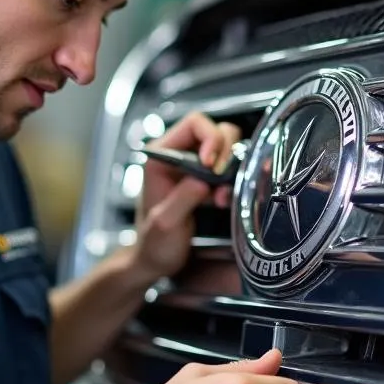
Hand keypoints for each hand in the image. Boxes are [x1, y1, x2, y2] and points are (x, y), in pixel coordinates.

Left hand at [134, 112, 241, 283]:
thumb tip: (203, 179)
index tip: (213, 166)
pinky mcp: (203, 180)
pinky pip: (226, 169)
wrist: (153, 259)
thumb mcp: (165, 223)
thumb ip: (182, 198)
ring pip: (224, 148)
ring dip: (231, 168)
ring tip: (221, 195)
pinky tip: (222, 200)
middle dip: (226, 152)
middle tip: (222, 178)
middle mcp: (176, 155)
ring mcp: (191, 167)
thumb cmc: (152, 243)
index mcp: (160, 155)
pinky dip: (231, 182)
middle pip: (214, 131)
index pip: (194, 124)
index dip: (211, 138)